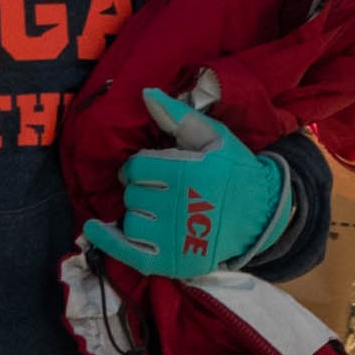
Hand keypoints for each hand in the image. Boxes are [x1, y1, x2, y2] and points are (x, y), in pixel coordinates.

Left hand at [79, 87, 293, 278]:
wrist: (262, 215)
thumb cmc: (234, 171)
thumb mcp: (212, 136)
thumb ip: (176, 115)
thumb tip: (145, 93)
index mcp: (187, 172)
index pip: (136, 168)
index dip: (139, 167)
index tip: (150, 170)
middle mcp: (179, 206)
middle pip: (133, 195)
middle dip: (141, 190)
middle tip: (160, 192)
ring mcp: (175, 237)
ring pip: (131, 222)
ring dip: (137, 214)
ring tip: (156, 212)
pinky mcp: (173, 261)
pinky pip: (129, 253)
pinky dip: (107, 241)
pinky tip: (92, 228)